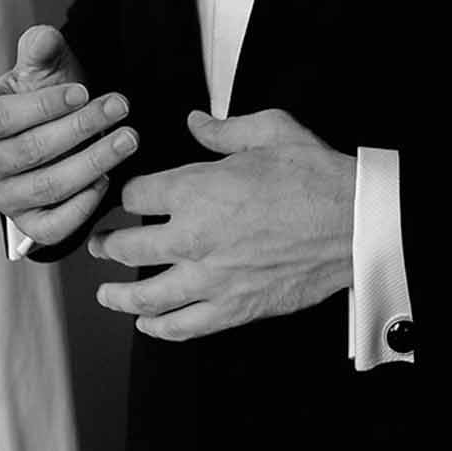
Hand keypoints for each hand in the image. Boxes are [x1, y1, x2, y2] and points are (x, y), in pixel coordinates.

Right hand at [0, 23, 138, 247]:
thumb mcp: (43, 64)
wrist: (61, 124)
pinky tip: (107, 179)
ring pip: (46, 188)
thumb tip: (43, 38)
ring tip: (127, 139)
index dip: (44, 106)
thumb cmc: (46, 93)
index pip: (2, 117)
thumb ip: (40, 48)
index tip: (84, 92)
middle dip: (80, 128)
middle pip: (29, 152)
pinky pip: (52, 228)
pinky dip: (82, 207)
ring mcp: (2, 197)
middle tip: (119, 108)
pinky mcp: (27, 224)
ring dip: (92, 163)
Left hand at [88, 106, 354, 339]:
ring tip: (106, 292)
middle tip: (99, 243)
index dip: (127, 191)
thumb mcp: (268, 129)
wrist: (352, 222)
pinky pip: (182, 327)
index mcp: (196, 189)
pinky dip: (158, 328)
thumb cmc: (313, 175)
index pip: (137, 193)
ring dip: (118, 294)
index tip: (127, 195)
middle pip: (128, 246)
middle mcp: (193, 237)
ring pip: (146, 294)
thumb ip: (222, 129)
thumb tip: (195, 123)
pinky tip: (147, 323)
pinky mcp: (233, 309)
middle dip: (107, 243)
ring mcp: (210, 279)